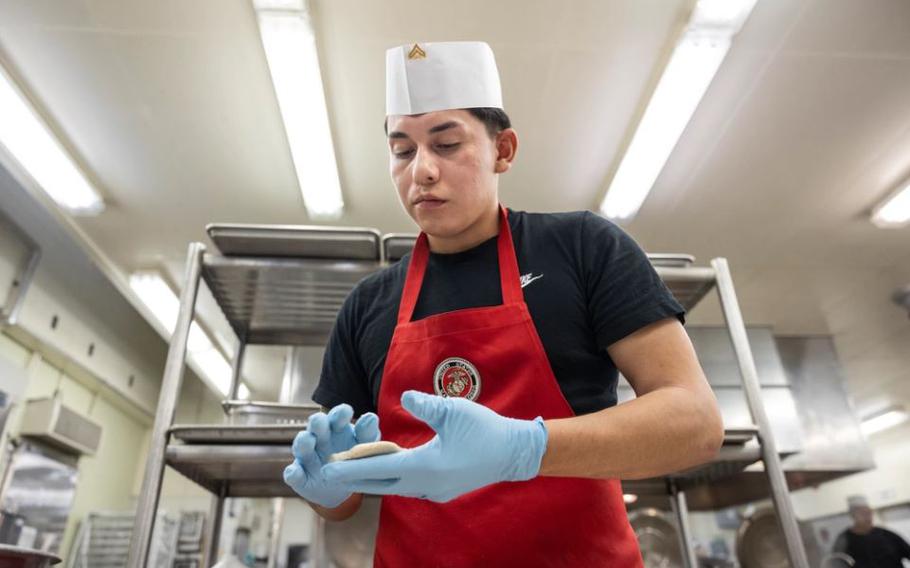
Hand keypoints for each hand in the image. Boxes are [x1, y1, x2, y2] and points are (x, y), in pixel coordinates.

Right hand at [283, 404, 379, 507]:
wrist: (343, 487)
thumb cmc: (356, 459)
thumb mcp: (366, 447)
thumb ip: (368, 433)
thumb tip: (371, 417)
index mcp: (338, 427)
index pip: (339, 416)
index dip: (341, 413)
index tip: (346, 412)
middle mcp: (320, 437)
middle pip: (317, 424)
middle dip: (318, 422)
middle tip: (320, 421)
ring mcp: (308, 455)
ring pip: (303, 444)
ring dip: (304, 442)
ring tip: (308, 440)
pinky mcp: (300, 475)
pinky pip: (293, 473)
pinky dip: (293, 473)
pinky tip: (293, 473)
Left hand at [322, 391, 547, 502]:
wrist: (514, 453)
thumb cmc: (486, 430)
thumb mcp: (453, 410)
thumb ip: (425, 404)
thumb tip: (404, 397)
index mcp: (425, 466)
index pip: (379, 468)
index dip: (352, 467)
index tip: (329, 468)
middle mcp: (426, 485)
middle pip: (381, 484)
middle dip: (355, 476)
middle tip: (330, 471)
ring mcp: (434, 491)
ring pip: (395, 486)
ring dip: (374, 477)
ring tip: (353, 467)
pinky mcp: (442, 490)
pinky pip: (409, 486)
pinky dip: (393, 478)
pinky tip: (386, 468)